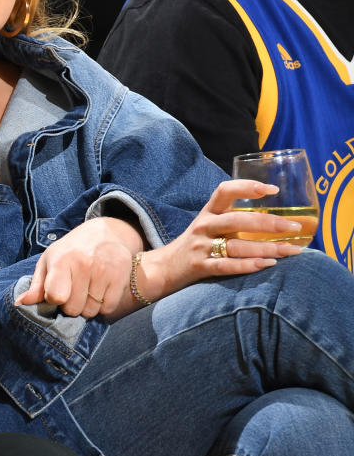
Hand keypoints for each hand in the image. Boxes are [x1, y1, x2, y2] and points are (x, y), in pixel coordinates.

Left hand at [18, 217, 139, 316]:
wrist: (105, 233)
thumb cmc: (71, 250)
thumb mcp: (49, 261)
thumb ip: (36, 285)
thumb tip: (20, 303)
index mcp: (62, 260)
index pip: (56, 296)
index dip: (55, 299)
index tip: (57, 291)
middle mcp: (85, 264)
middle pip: (74, 309)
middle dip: (71, 304)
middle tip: (74, 289)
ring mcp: (105, 271)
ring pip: (91, 311)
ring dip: (87, 306)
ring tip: (87, 289)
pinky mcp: (121, 276)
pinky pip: (108, 308)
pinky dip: (103, 306)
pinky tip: (100, 291)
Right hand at [135, 180, 302, 302]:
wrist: (163, 268)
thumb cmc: (195, 246)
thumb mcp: (208, 225)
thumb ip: (233, 219)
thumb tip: (271, 219)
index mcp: (208, 211)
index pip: (226, 190)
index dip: (248, 187)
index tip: (273, 190)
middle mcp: (204, 225)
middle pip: (238, 220)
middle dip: (269, 223)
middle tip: (294, 227)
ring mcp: (201, 247)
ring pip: (237, 246)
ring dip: (266, 248)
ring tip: (290, 251)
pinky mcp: (199, 267)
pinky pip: (227, 266)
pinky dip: (248, 265)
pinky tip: (268, 264)